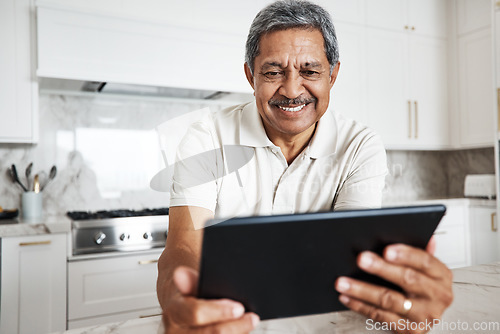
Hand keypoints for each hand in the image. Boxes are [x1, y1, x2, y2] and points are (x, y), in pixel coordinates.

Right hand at [162, 266, 259, 333]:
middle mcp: (175, 332)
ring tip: (250, 323)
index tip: (239, 308)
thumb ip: (191, 280)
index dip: (220, 312)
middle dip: (234, 326)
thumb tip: (180, 273)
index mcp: (173, 312)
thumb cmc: (190, 295)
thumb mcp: (190, 284)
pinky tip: (242, 330)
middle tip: (252, 318)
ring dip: (237, 332)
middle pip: (210, 333)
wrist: (182, 309)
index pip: (196, 314)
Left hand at [335, 237, 452, 333]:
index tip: (387, 249)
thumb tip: (423, 233)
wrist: (426, 318)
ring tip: (343, 281)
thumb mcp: (426, 268)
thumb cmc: (424, 287)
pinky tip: (347, 297)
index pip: (426, 262)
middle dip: (381, 268)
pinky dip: (360, 306)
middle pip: (407, 280)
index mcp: (441, 276)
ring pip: (389, 300)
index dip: (406, 255)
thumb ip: (420, 251)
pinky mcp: (409, 330)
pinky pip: (380, 316)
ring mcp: (423, 315)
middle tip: (361, 259)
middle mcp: (437, 297)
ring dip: (363, 290)